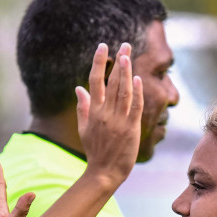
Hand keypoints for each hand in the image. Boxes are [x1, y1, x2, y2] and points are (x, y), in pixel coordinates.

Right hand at [77, 42, 143, 188]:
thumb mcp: (84, 128)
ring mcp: (119, 120)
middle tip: (125, 44)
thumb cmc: (95, 151)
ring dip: (126, 72)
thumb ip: (83, 107)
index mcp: (93, 111)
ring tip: (128, 55)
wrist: (104, 172)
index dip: (99, 62)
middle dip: (118, 61)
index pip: (94, 80)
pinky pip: (135, 107)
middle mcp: (105, 113)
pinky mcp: (131, 128)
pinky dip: (137, 92)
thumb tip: (78, 88)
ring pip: (123, 91)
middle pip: (112, 82)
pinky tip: (138, 79)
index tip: (103, 46)